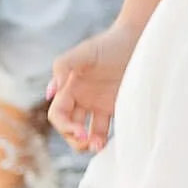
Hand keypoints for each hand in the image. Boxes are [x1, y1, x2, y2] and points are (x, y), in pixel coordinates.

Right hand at [48, 22, 136, 154]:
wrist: (137, 40)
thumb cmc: (109, 44)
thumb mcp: (85, 52)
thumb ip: (64, 66)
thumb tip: (50, 92)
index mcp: (69, 88)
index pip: (58, 115)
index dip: (64, 127)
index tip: (80, 132)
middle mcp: (81, 98)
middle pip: (69, 128)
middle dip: (75, 139)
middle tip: (89, 142)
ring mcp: (97, 104)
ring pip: (86, 132)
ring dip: (89, 144)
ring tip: (99, 147)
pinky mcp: (114, 107)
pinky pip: (105, 130)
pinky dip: (104, 140)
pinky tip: (109, 144)